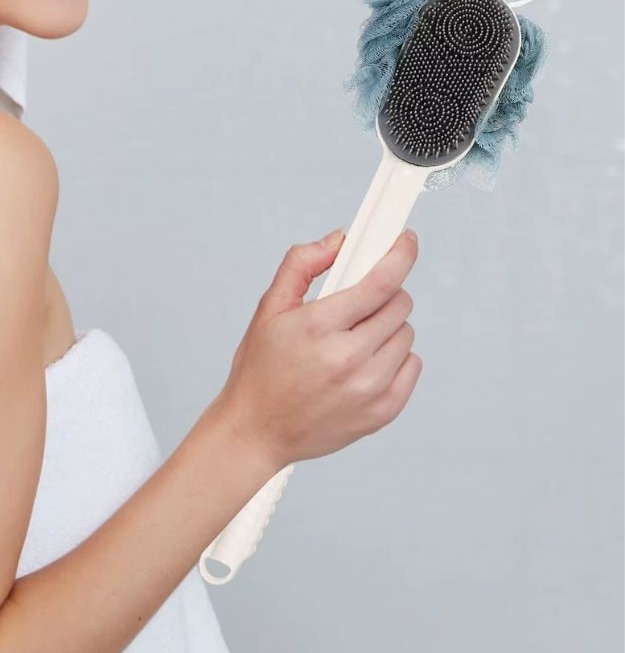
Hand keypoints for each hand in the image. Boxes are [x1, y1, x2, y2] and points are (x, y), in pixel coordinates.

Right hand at [212, 227, 422, 469]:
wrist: (256, 432)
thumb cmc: (261, 370)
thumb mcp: (270, 308)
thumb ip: (302, 263)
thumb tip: (340, 240)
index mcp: (319, 327)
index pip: (380, 282)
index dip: (400, 254)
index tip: (407, 241)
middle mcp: (348, 359)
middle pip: (400, 304)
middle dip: (383, 295)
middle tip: (359, 305)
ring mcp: (369, 389)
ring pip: (407, 334)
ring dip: (388, 328)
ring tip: (356, 339)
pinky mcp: (383, 412)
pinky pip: (412, 365)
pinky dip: (396, 358)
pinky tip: (366, 363)